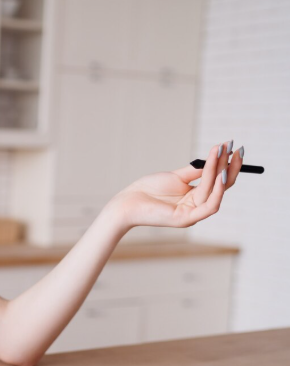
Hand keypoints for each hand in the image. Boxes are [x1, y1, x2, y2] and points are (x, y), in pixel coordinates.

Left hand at [108, 141, 242, 230]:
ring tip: (224, 156)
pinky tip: (219, 176)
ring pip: (215, 192)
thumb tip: (216, 158)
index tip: (231, 145)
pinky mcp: (187, 219)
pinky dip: (216, 191)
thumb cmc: (149, 189)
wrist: (128, 201)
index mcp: (195, 197)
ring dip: (221, 173)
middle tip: (237, 149)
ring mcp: (193, 214)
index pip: (218, 181)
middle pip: (222, 187)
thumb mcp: (176, 176)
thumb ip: (196, 171)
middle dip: (231, 167)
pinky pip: (209, 206)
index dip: (227, 164)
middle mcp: (197, 206)